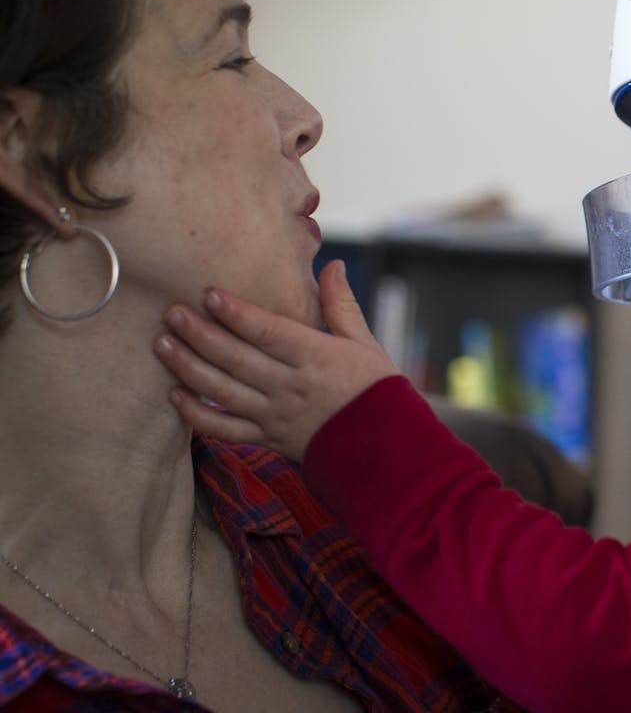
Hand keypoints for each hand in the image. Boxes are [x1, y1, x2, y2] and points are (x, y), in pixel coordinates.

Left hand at [154, 260, 397, 459]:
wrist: (386, 447)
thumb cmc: (377, 389)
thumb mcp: (365, 343)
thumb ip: (341, 305)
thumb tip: (333, 265)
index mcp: (317, 358)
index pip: (270, 333)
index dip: (238, 314)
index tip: (210, 294)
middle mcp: (292, 387)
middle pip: (238, 359)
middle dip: (201, 334)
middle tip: (172, 312)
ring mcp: (276, 416)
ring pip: (224, 391)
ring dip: (189, 367)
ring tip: (162, 344)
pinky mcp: (268, 439)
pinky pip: (225, 429)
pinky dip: (197, 414)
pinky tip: (175, 394)